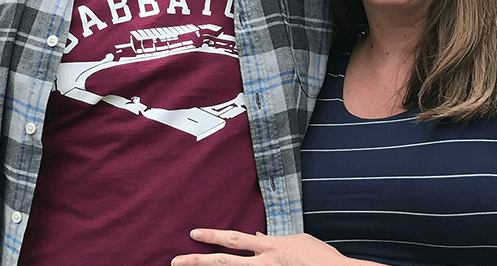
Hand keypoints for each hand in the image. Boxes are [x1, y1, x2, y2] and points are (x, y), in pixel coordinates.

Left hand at [171, 229, 353, 265]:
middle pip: (224, 262)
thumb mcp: (299, 239)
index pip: (235, 239)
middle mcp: (265, 262)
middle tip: (175, 261)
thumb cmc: (321, 256)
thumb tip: (256, 235)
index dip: (213, 236)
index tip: (194, 234)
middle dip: (198, 261)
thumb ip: (275, 238)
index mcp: (271, 245)